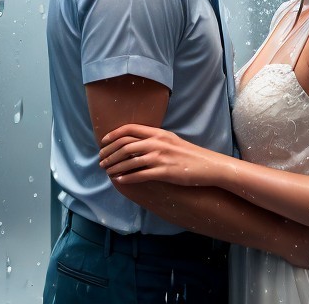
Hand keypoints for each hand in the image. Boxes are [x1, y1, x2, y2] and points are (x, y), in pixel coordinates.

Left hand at [99, 124, 219, 186]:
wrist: (208, 165)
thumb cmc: (189, 154)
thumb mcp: (171, 140)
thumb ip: (154, 139)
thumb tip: (135, 143)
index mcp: (158, 133)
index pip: (130, 129)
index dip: (113, 135)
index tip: (103, 142)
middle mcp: (157, 143)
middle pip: (125, 145)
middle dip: (109, 153)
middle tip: (101, 160)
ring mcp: (161, 157)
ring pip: (130, 160)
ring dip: (115, 166)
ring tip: (107, 171)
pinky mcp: (165, 172)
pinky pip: (140, 175)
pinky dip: (127, 178)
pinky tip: (120, 180)